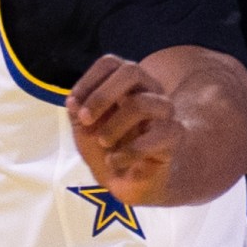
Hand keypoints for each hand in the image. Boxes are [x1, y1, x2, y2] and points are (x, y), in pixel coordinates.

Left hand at [68, 53, 189, 203]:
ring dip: (114, 125)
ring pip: (142, 103)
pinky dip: (129, 151)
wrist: (125, 182)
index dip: (88, 81)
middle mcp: (148, 90)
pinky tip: (117, 161)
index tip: (73, 105)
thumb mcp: (83, 129)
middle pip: (132, 70)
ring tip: (103, 143)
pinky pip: (156, 134)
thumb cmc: (105, 149)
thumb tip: (75, 102)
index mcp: (125, 84)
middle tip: (85, 119)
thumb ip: (78, 112)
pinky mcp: (174, 134)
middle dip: (101, 95)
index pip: (111, 63)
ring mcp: (164, 111)